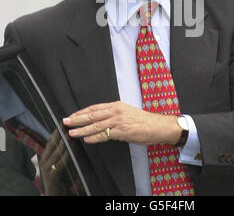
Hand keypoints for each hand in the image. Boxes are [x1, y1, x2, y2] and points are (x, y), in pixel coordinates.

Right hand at [39, 129, 69, 194]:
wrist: (55, 195)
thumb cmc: (60, 179)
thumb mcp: (59, 164)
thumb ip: (62, 153)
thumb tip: (70, 139)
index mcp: (45, 158)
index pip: (50, 141)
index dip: (56, 131)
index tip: (63, 122)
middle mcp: (44, 162)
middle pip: (52, 144)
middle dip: (60, 133)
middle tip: (67, 124)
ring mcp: (47, 169)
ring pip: (56, 152)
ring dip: (64, 142)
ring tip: (70, 134)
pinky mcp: (52, 176)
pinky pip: (60, 163)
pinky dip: (66, 155)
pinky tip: (71, 150)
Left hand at [63, 101, 180, 145]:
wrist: (157, 125)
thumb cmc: (143, 120)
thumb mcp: (126, 112)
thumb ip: (113, 115)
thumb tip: (101, 120)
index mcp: (116, 105)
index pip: (95, 108)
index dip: (82, 112)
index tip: (72, 115)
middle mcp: (116, 111)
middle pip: (92, 114)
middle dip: (77, 118)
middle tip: (66, 121)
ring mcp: (118, 121)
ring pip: (96, 125)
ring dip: (82, 129)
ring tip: (72, 132)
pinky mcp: (122, 131)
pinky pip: (105, 134)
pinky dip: (94, 137)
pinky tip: (86, 139)